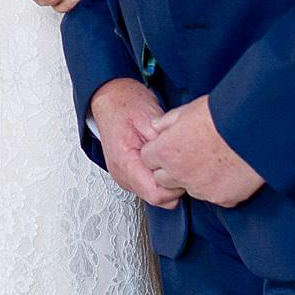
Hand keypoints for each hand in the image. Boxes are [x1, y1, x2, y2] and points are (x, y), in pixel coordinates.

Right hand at [88, 78, 182, 208]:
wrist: (110, 96)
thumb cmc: (126, 104)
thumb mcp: (151, 120)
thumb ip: (165, 148)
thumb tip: (181, 168)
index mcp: (125, 163)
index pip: (156, 195)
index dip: (175, 186)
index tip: (183, 168)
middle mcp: (122, 174)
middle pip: (157, 198)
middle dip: (173, 184)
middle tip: (181, 161)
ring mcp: (123, 175)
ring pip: (154, 194)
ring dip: (166, 180)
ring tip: (171, 158)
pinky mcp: (128, 173)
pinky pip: (149, 185)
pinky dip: (159, 176)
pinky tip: (163, 160)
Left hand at [143, 95, 263, 207]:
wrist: (253, 130)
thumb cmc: (223, 116)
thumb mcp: (188, 109)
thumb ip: (167, 122)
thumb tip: (158, 126)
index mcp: (166, 151)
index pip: (148, 158)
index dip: (158, 151)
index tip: (168, 146)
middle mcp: (179, 174)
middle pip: (163, 178)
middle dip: (171, 169)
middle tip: (190, 155)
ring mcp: (201, 189)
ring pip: (189, 188)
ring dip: (195, 178)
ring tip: (213, 160)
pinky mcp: (222, 198)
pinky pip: (215, 195)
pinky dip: (219, 186)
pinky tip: (229, 170)